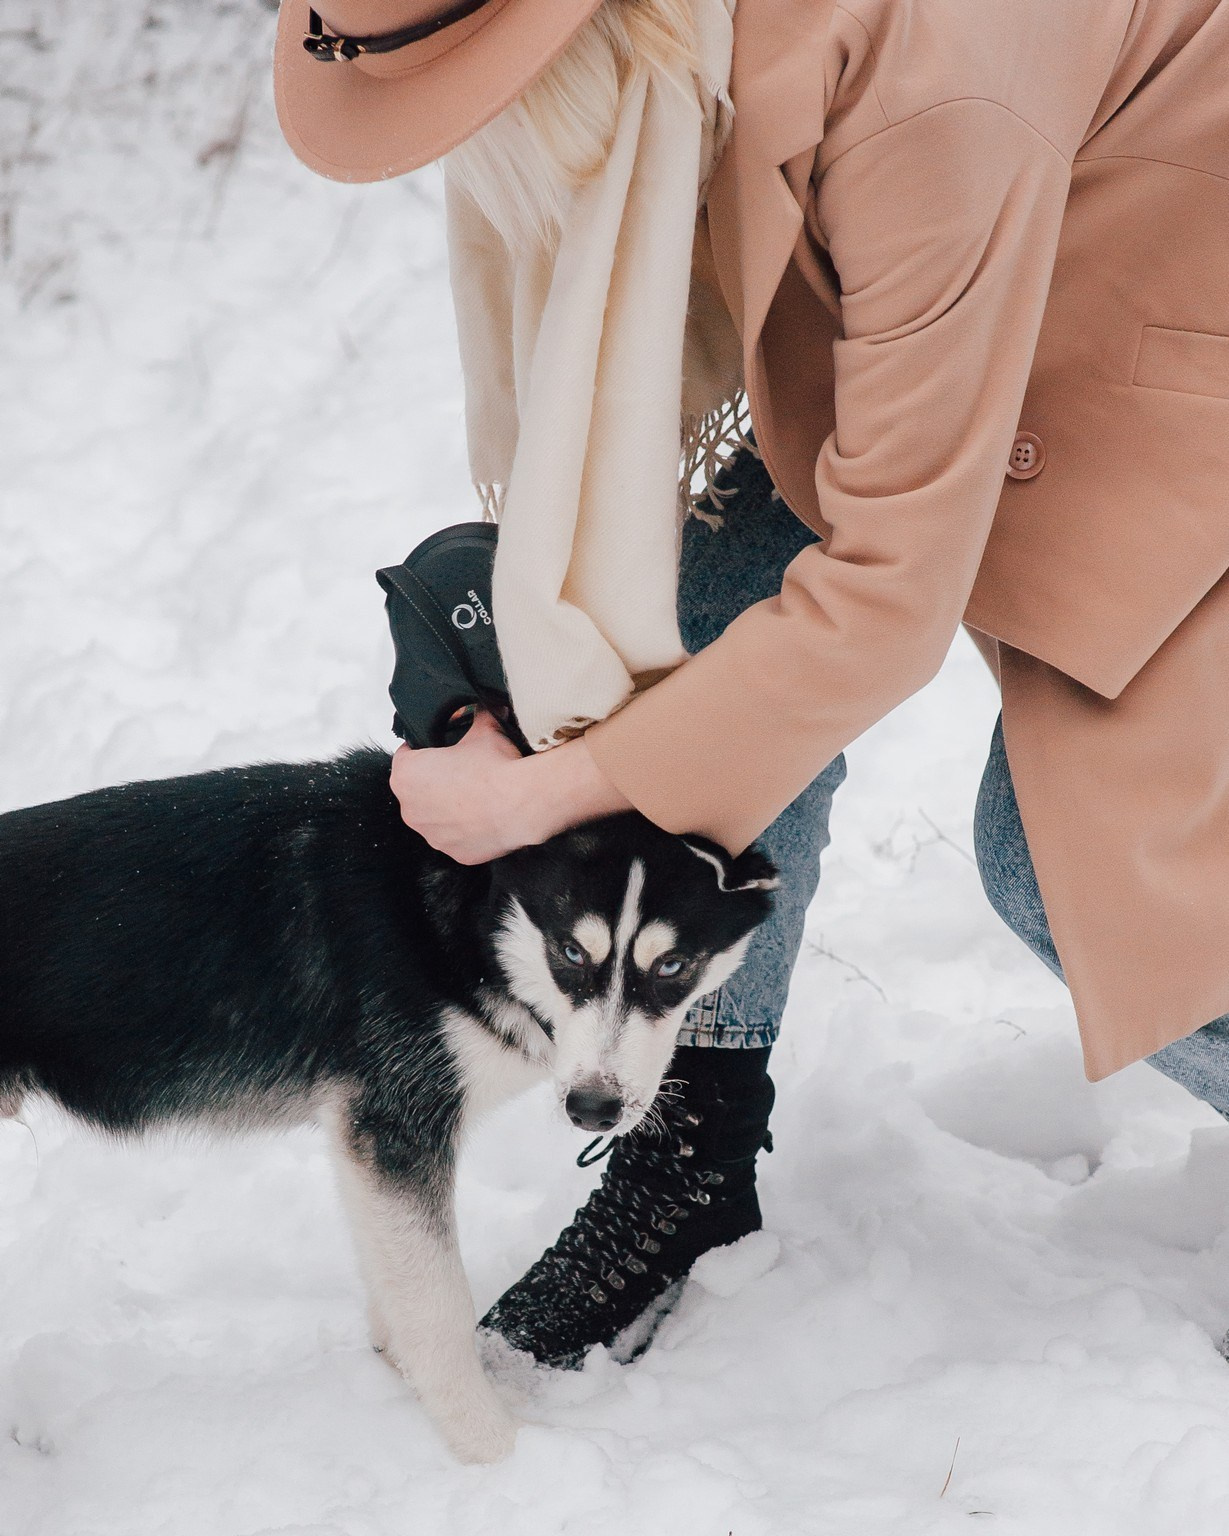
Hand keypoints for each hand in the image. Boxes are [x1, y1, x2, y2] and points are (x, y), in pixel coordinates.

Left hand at [389, 709, 631, 864]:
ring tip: (478, 795)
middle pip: (418, 790)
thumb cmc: (496, 767)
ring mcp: (432, 835)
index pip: (406, 757)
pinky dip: (468, 829)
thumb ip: (475, 715)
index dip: (425, 750)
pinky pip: (457, 837)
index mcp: (406, 775)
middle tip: (464, 771)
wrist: (523, 802)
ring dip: (450, 807)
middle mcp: (411, 809)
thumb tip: (484, 706)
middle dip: (436, 781)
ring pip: (436, 816)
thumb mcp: (483, 728)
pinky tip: (487, 816)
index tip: (442, 750)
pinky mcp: (455, 853)